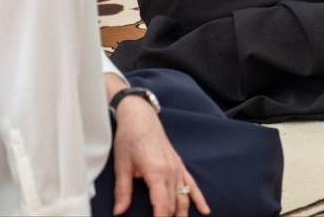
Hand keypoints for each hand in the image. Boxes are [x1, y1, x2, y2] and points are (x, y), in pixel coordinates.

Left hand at [112, 95, 208, 215]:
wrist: (140, 117)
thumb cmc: (129, 138)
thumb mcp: (122, 165)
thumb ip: (122, 191)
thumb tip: (118, 212)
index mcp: (156, 172)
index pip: (161, 206)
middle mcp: (170, 172)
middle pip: (173, 206)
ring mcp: (177, 168)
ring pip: (184, 198)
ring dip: (182, 215)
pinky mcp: (179, 165)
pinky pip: (192, 185)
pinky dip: (199, 199)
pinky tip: (205, 211)